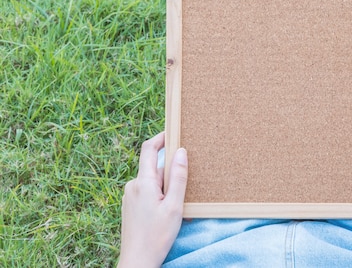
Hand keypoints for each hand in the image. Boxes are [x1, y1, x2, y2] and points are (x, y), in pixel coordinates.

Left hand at [118, 132, 187, 267]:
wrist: (137, 262)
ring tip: (181, 199)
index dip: (161, 136)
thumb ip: (178, 177)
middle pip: (153, 165)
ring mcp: (130, 196)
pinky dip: (161, 193)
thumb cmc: (156, 236)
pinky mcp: (131, 206)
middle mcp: (133, 185)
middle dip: (170, 167)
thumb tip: (181, 152)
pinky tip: (170, 208)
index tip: (174, 130)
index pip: (149, 149)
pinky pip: (148, 190)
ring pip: (152, 180)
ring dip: (167, 183)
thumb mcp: (174, 206)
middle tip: (187, 172)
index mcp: (143, 182)